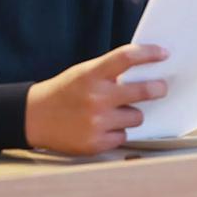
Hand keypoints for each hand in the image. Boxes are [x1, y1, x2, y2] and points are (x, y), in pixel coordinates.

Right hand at [25, 44, 168, 154]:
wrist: (34, 117)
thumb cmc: (63, 92)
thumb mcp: (83, 73)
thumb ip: (109, 72)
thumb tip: (143, 71)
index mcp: (91, 74)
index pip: (127, 57)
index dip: (149, 53)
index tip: (163, 53)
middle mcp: (96, 97)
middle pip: (142, 90)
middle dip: (157, 88)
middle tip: (161, 87)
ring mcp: (97, 122)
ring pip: (136, 116)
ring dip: (131, 114)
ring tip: (114, 112)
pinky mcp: (96, 143)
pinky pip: (123, 135)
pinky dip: (117, 131)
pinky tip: (102, 126)